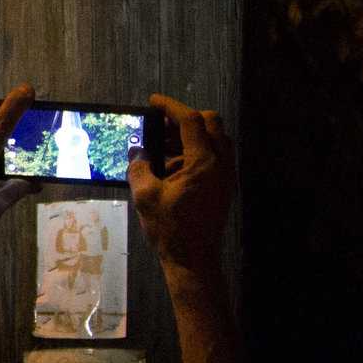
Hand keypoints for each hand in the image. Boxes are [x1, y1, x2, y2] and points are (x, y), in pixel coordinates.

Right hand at [129, 94, 231, 279]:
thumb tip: (137, 154)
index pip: (190, 120)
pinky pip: (216, 157)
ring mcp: (226, 177)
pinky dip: (197, 152)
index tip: (154, 101)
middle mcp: (221, 165)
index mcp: (204, 163)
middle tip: (162, 125)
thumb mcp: (145, 196)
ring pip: (216, 139)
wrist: (194, 261)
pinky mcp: (224, 188)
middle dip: (186, 118)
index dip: (171, 106)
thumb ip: (139, 168)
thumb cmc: (170, 229)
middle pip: (211, 123)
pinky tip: (174, 167)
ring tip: (164, 147)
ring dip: (192, 136)